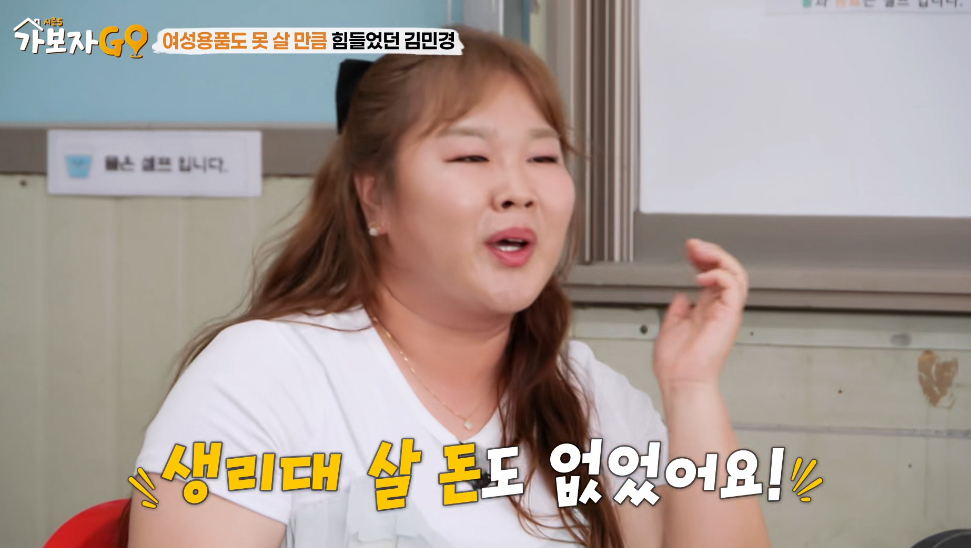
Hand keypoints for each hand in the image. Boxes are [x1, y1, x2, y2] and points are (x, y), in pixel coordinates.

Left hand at [653, 239, 748, 389]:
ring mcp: (726, 312)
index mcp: (708, 310)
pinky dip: (718, 275)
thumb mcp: (671, 326)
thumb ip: (679, 310)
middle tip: (694, 245)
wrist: (681, 381)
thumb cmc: (676, 365)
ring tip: (700, 252)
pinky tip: (701, 276)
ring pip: (737, 274)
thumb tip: (681, 296)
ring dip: (718, 257)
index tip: (689, 250)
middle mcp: (720, 310)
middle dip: (712, 252)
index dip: (703, 259)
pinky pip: (733, 286)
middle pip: (729, 270)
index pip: (713, 275)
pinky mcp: (729, 316)